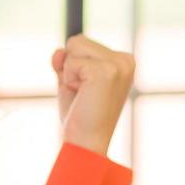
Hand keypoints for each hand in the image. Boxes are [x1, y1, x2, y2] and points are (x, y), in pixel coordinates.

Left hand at [50, 34, 134, 156]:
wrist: (86, 143)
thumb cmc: (80, 116)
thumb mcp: (71, 81)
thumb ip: (65, 61)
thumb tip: (59, 51)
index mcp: (124, 61)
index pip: (83, 43)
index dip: (73, 67)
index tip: (85, 90)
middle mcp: (126, 60)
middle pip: (78, 41)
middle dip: (70, 68)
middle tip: (82, 94)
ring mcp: (118, 65)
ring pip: (74, 46)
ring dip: (69, 73)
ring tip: (83, 95)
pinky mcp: (106, 71)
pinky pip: (70, 62)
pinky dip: (69, 80)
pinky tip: (82, 96)